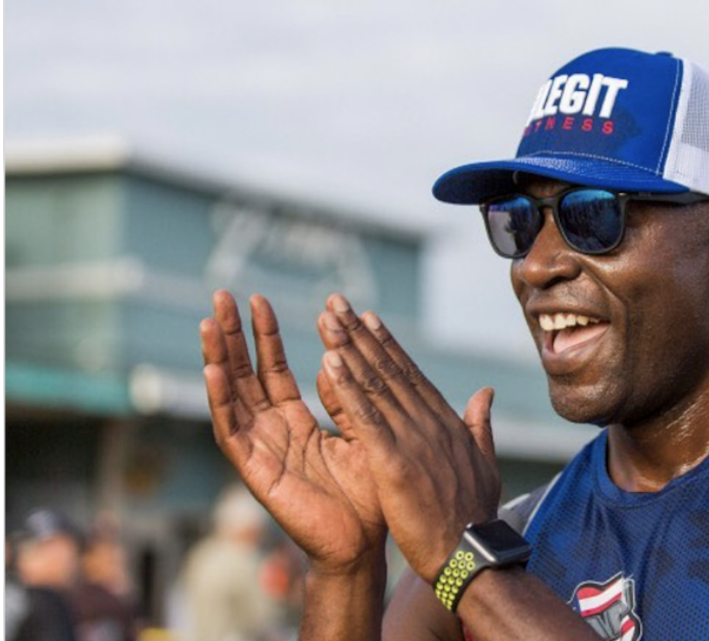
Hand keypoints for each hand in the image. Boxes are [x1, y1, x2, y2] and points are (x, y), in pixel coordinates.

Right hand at [200, 291, 387, 574]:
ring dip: (218, 358)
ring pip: (231, 396)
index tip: (258, 299)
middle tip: (222, 295)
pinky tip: (213, 371)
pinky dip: (221, 401)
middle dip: (232, 336)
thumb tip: (337, 358)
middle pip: (244, 375)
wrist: (363, 544)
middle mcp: (271, 432)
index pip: (272, 369)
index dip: (264, 336)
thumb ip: (348, 400)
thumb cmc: (367, 495)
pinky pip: (231, 432)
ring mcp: (260, 450)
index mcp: (295, 422)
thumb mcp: (362, 435)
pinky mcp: (255, 471)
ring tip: (210, 321)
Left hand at [314, 294, 500, 582]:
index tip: (367, 318)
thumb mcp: (482, 463)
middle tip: (336, 302)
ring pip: (375, 384)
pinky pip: (365, 419)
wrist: (471, 554)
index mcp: (445, 423)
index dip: (386, 345)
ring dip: (349, 348)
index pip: (410, 375)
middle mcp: (429, 423)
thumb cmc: (474, 515)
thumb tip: (485, 393)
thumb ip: (479, 424)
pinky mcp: (394, 462)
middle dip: (360, 334)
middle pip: (388, 369)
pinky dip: (347, 388)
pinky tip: (329, 363)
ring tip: (328, 318)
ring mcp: (413, 440)